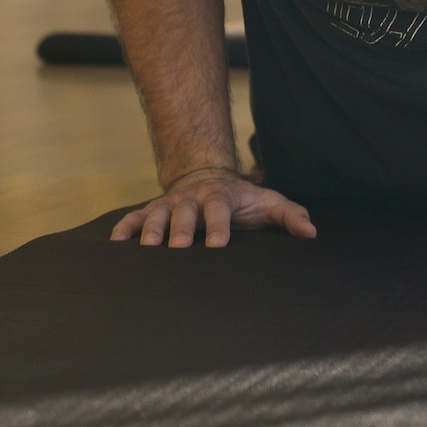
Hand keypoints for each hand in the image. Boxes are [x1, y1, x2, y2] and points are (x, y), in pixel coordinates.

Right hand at [111, 168, 316, 247]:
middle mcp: (191, 198)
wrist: (208, 178)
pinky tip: (115, 244)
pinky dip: (124, 229)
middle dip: (180, 229)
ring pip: (156, 214)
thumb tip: (311, 233)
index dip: (218, 226)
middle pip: (184, 211)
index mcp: (220, 196)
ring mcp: (170, 204)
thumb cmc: (243, 199)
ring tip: (147, 248)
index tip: (218, 245)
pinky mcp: (153, 211)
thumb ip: (290, 216)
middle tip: (178, 248)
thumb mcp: (269, 203)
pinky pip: (134, 218)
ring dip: (150, 230)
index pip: (219, 209)